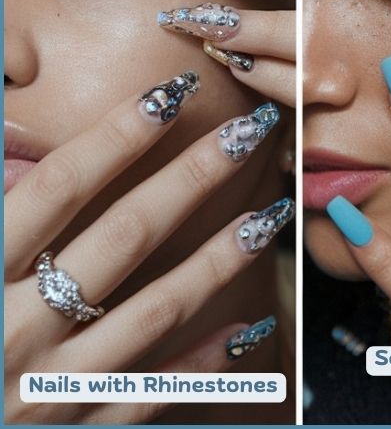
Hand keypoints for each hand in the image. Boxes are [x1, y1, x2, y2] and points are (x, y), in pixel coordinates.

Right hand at [3, 74, 289, 422]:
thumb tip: (23, 158)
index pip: (57, 188)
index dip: (116, 136)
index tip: (169, 93)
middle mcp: (12, 330)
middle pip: (123, 237)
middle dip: (192, 178)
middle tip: (248, 133)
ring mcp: (46, 387)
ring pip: (154, 311)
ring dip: (218, 262)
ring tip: (267, 220)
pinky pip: (152, 394)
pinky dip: (204, 363)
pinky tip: (251, 325)